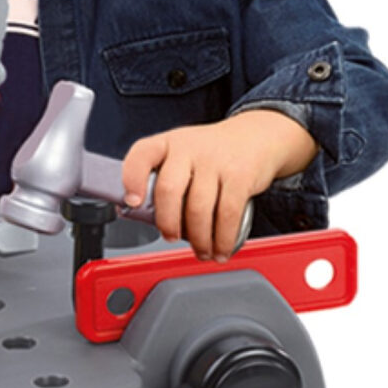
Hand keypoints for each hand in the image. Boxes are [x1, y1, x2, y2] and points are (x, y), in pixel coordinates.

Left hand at [121, 110, 319, 260]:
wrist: (255, 136)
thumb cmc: (210, 152)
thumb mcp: (181, 152)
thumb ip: (162, 176)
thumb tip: (142, 214)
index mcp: (167, 143)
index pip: (141, 156)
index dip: (132, 180)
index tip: (132, 203)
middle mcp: (188, 148)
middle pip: (169, 189)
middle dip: (167, 222)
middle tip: (170, 236)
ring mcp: (215, 162)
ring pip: (198, 208)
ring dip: (198, 238)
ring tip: (200, 250)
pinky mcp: (240, 176)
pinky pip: (228, 214)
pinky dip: (222, 239)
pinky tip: (220, 249)